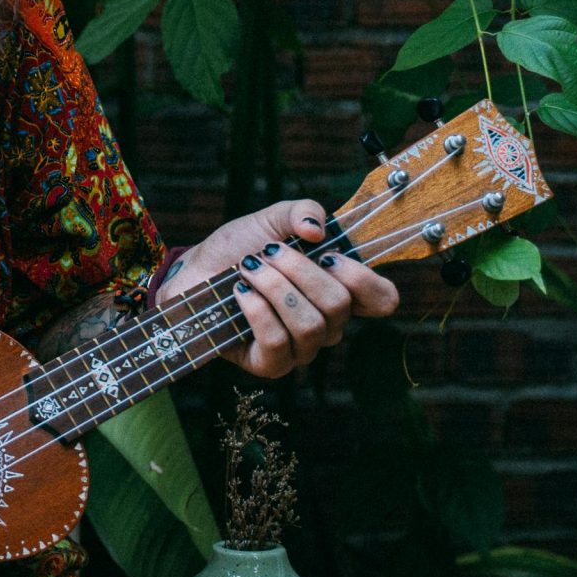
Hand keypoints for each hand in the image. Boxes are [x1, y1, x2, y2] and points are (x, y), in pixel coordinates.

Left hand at [151, 198, 399, 378]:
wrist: (194, 271)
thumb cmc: (238, 248)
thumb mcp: (272, 220)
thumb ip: (302, 211)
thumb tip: (318, 230)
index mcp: (339, 290)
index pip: (383, 300)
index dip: (364, 279)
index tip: (329, 255)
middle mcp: (327, 324)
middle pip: (339, 305)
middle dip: (299, 270)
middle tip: (267, 252)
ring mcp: (301, 349)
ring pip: (310, 325)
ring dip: (274, 287)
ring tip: (248, 268)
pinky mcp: (270, 365)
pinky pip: (279, 344)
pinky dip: (257, 311)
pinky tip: (239, 292)